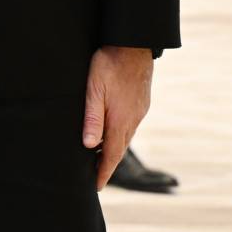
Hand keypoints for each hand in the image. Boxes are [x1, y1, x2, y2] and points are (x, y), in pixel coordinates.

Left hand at [83, 44, 152, 190]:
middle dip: (108, 165)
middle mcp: (132, 120)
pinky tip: (112, 132)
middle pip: (118, 149)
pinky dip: (119, 135)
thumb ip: (92, 118)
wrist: (134, 45)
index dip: (103, 172)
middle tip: (96, 178)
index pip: (111, 155)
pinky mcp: (140, 103)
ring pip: (125, 137)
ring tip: (100, 159)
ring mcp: (138, 112)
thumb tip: (90, 146)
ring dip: (113, 150)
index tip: (96, 186)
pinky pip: (129, 125)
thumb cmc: (109, 65)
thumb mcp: (94, 90)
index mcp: (120, 121)